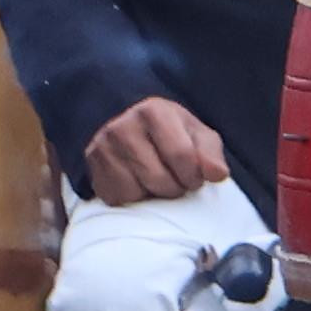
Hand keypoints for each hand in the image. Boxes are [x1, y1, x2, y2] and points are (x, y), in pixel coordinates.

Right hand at [83, 98, 237, 204]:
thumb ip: (211, 153)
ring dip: (154, 195)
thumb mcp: (196, 135)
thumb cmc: (171, 134)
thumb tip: (218, 175)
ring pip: (137, 193)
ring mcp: (102, 149)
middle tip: (176, 180)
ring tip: (157, 180)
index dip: (194, 175)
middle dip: (176, 188)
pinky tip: (138, 184)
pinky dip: (133, 198)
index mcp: (153, 111)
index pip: (182, 155)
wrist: (127, 129)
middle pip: (160, 179)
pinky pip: (118, 199)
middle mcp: (122, 127)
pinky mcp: (92, 170)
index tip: (195, 177)